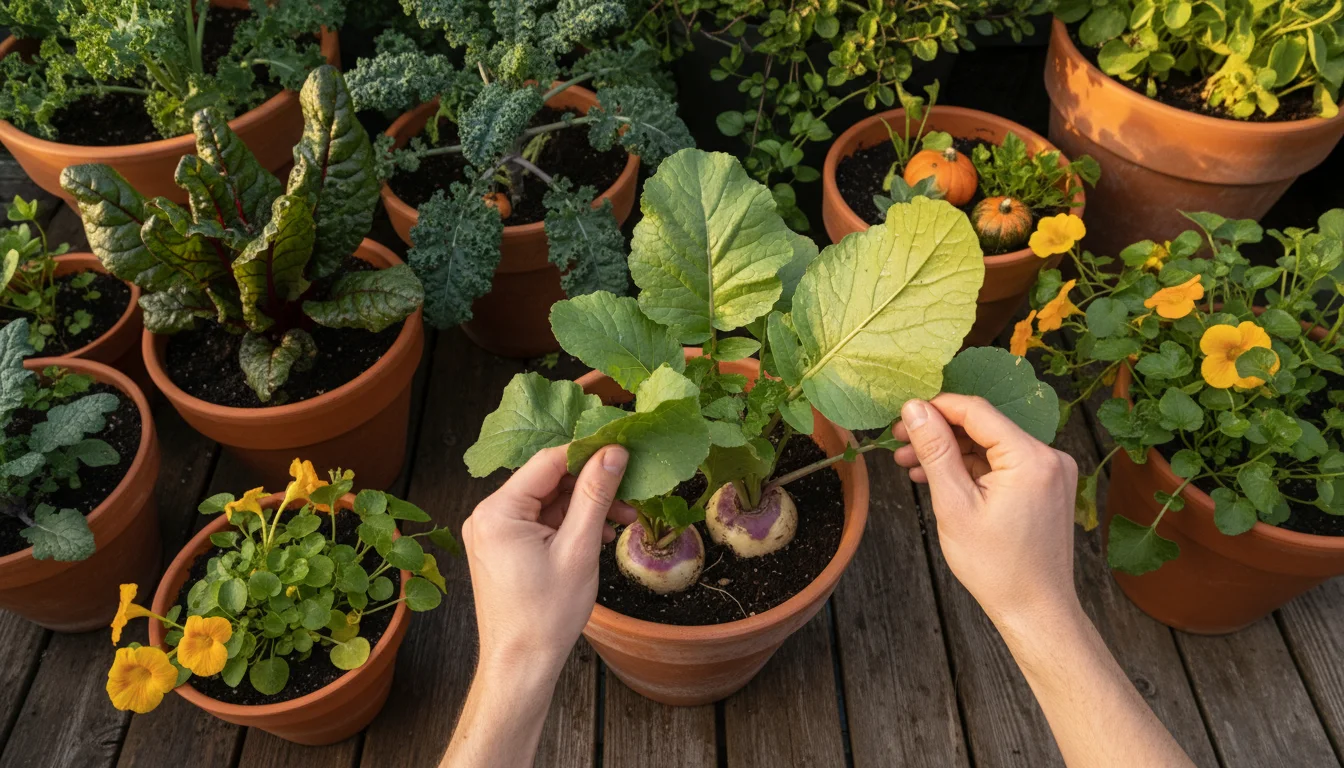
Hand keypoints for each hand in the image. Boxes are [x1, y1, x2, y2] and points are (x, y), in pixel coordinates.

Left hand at [461, 444, 634, 680]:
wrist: (522, 664)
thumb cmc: (546, 615)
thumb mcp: (578, 549)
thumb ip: (594, 496)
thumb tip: (613, 453)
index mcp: (497, 511)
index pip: (548, 462)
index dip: (588, 453)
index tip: (623, 451)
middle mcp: (487, 515)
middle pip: (548, 481)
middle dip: (590, 486)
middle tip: (630, 494)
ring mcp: (493, 532)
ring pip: (547, 502)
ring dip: (584, 507)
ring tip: (621, 520)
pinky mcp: (502, 547)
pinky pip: (540, 522)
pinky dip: (569, 524)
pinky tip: (599, 534)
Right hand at [892, 394, 1078, 631]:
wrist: (1035, 609)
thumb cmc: (995, 566)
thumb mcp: (954, 504)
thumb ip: (936, 450)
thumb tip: (915, 408)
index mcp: (1031, 458)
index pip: (977, 412)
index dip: (936, 408)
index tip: (902, 416)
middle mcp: (1050, 457)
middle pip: (984, 427)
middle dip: (940, 433)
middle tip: (900, 443)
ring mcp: (1052, 472)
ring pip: (991, 446)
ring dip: (952, 452)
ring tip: (912, 465)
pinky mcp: (1048, 486)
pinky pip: (1003, 464)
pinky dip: (972, 468)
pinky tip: (940, 478)